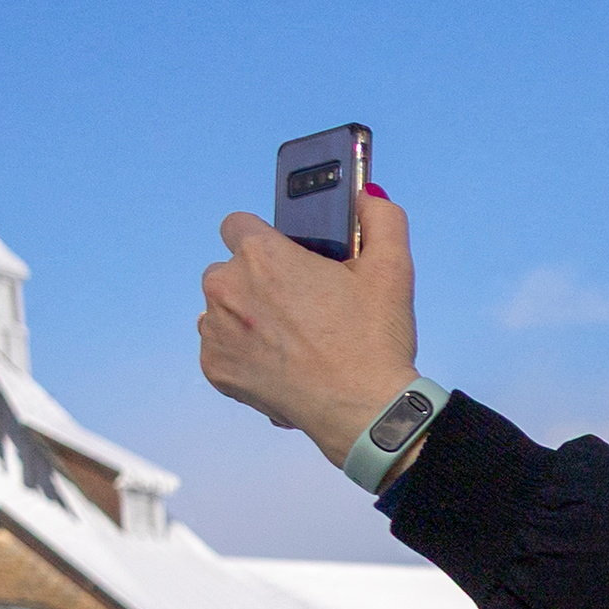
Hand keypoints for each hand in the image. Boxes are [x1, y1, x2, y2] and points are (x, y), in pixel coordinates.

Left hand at [200, 186, 420, 458]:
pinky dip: (244, 355)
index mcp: (261, 255)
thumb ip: (381, 220)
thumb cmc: (374, 340)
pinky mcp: (215, 368)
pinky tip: (281, 365)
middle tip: (302, 309)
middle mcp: (226, 286)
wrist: (364, 412)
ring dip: (247, 318)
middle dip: (258, 283)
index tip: (287, 260)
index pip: (237, 224)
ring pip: (222, 310)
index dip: (263, 240)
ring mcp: (215, 330)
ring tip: (292, 341)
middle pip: (230, 269)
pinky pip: (221, 349)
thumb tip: (367, 196)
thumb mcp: (393, 271)